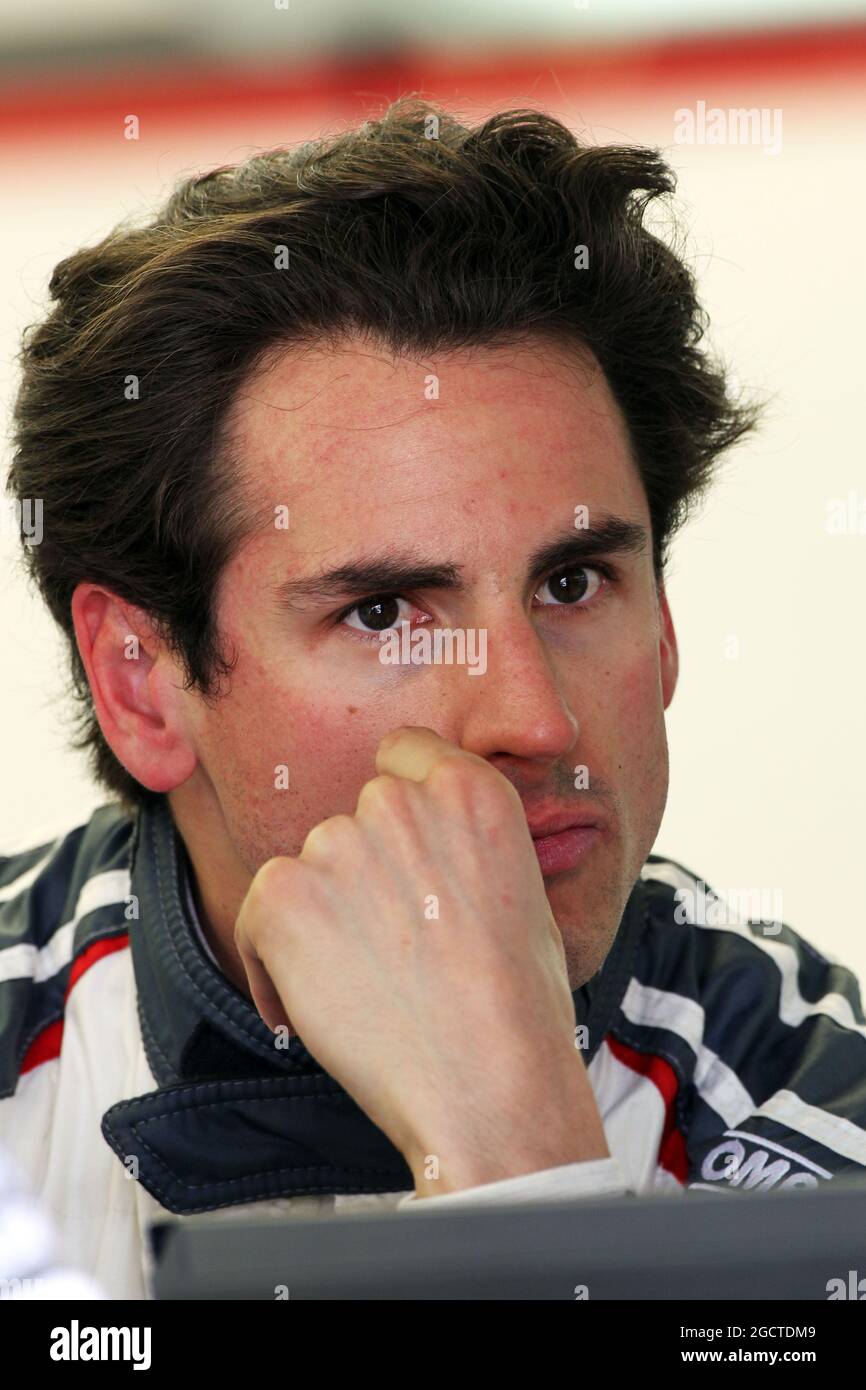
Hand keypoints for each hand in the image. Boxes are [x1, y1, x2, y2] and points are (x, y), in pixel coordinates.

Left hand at [234, 726, 608, 1194]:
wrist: (490, 1084)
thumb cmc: (519, 1007)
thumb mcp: (522, 892)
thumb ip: (464, 845)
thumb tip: (429, 852)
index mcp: (468, 789)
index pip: (402, 753)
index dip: (395, 814)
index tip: (398, 860)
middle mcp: (398, 800)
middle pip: (350, 820)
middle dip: (359, 875)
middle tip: (388, 949)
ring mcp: (336, 842)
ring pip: (306, 870)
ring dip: (317, 921)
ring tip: (362, 989)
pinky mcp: (282, 894)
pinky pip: (256, 916)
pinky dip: (270, 965)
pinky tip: (312, 1011)